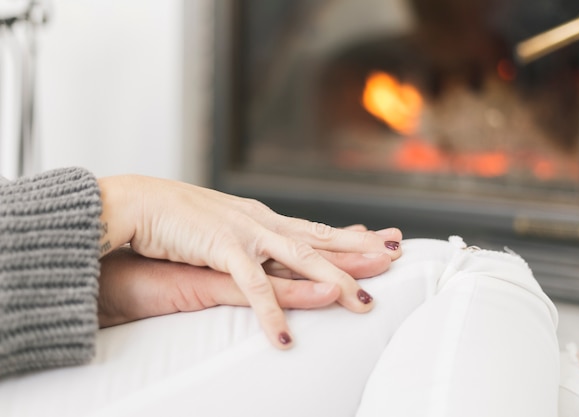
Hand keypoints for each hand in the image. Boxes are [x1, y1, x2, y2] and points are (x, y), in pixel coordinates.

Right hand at [98, 246, 393, 327]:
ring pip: (301, 259)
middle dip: (360, 250)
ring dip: (334, 281)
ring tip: (364, 304)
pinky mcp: (221, 248)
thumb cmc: (175, 217)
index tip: (382, 238)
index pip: (316, 230)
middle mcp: (262, 222)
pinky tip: (284, 336)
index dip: (350, 236)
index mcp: (262, 218)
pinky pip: (251, 285)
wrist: (136, 202)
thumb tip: (266, 250)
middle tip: (398, 255)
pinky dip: (270, 310)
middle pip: (320, 239)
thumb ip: (247, 240)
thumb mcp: (222, 227)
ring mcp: (245, 233)